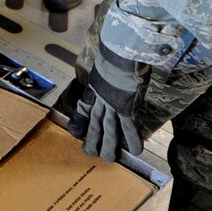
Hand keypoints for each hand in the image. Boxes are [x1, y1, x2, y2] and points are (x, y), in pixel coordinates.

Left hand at [63, 40, 149, 162]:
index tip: (76, 132)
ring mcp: (113, 106)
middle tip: (90, 153)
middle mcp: (101, 100)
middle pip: (95, 124)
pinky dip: (132, 140)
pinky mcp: (127, 108)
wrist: (122, 51)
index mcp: (94, 87)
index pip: (84, 108)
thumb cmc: (116, 50)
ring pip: (110, 131)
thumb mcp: (106, 60)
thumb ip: (107, 67)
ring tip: (109, 159)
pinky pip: (129, 128)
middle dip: (93, 139)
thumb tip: (114, 63)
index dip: (80, 121)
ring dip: (110, 147)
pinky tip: (135, 151)